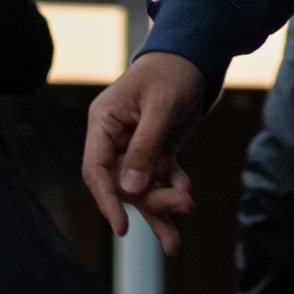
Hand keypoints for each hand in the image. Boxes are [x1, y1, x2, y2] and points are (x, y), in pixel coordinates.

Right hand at [80, 48, 216, 253]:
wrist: (198, 52)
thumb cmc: (174, 70)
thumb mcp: (161, 106)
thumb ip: (145, 147)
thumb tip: (130, 190)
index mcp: (104, 121)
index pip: (95, 168)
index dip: (106, 199)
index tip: (122, 227)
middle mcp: (115, 136)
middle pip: (123, 182)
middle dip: (150, 200)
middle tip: (183, 205)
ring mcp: (136, 143)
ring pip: (142, 185)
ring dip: (161, 205)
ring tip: (175, 241)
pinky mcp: (158, 146)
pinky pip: (161, 174)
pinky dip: (173, 184)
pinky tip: (187, 191)